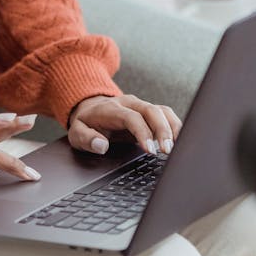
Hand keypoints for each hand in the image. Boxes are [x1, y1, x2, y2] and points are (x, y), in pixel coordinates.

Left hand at [67, 94, 182, 156]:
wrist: (90, 108)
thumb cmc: (86, 123)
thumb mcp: (76, 133)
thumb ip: (86, 139)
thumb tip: (101, 145)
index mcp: (111, 109)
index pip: (132, 117)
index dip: (143, 132)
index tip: (150, 150)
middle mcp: (129, 104)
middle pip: (151, 110)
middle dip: (162, 130)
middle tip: (167, 151)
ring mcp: (140, 106)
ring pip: (162, 111)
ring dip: (172, 128)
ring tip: (177, 147)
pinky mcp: (149, 112)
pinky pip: (166, 115)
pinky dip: (175, 126)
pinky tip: (179, 141)